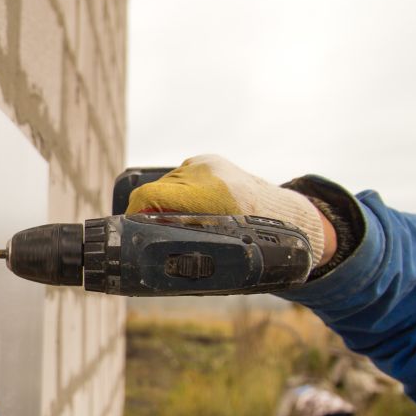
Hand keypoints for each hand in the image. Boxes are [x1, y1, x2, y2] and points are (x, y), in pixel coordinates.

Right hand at [125, 154, 334, 267]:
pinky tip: (189, 206)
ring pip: (167, 184)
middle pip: (156, 190)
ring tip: (177, 221)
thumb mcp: (218, 247)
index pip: (150, 196)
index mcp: (210, 195)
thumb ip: (183, 243)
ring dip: (165, 202)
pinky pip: (180, 177)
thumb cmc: (254, 239)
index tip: (130, 227)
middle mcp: (207, 173)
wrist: (284, 215)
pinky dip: (179, 192)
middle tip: (151, 233)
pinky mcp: (208, 159)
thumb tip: (147, 256)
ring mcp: (207, 163)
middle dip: (149, 211)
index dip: (134, 212)